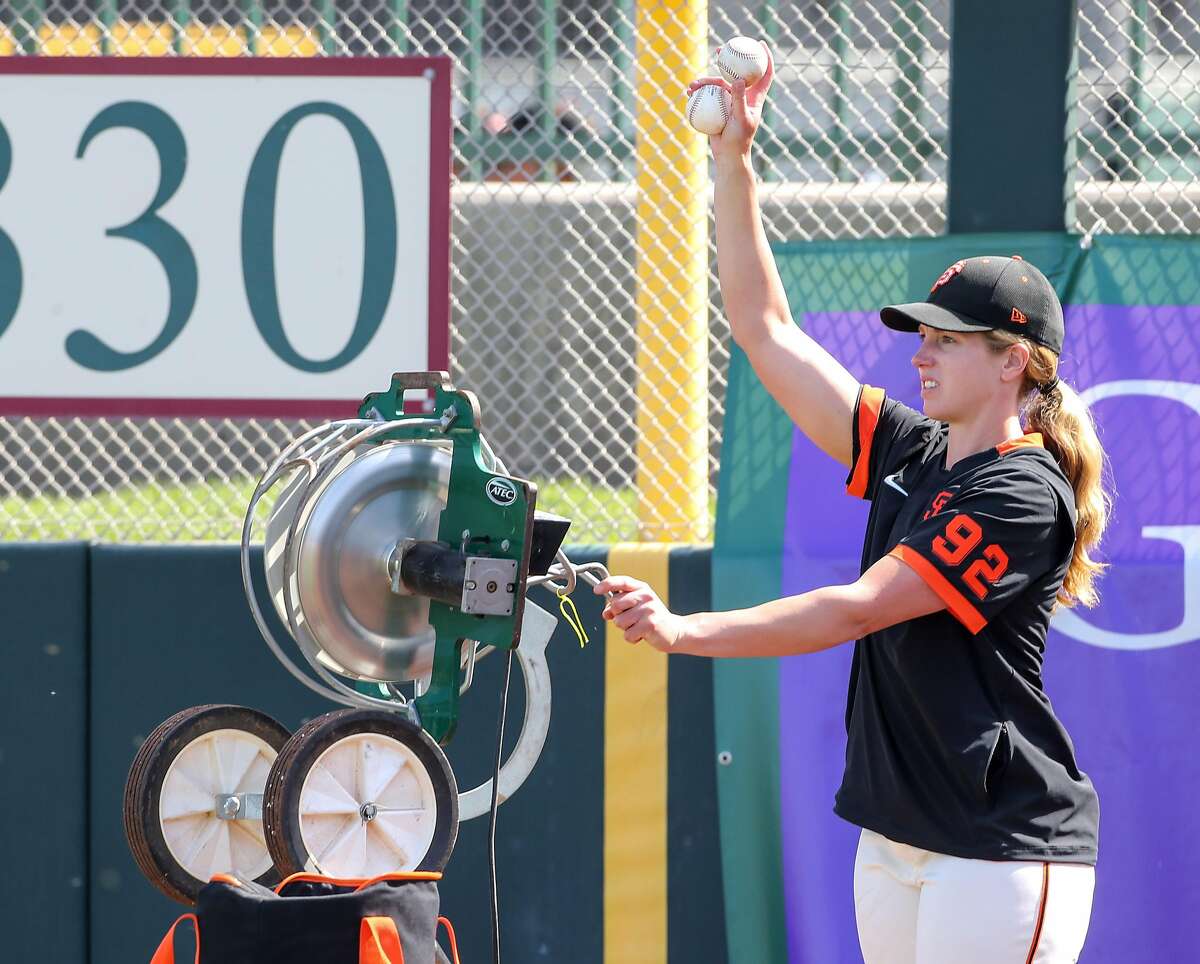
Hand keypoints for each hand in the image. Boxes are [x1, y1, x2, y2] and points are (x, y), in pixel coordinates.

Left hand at [594, 575, 686, 651]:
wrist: (675, 631)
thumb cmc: (651, 618)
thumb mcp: (636, 608)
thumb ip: (620, 607)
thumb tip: (605, 613)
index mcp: (642, 588)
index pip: (622, 582)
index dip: (607, 584)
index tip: (596, 590)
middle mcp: (646, 596)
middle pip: (615, 604)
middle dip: (617, 615)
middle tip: (631, 619)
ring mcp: (648, 610)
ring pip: (619, 622)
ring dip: (625, 628)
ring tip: (639, 627)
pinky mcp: (650, 625)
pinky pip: (627, 634)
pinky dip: (632, 638)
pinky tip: (643, 635)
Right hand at [686, 40, 774, 162]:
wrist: (728, 156)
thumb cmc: (739, 140)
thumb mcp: (741, 119)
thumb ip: (740, 99)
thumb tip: (740, 80)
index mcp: (754, 97)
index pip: (764, 73)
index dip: (765, 57)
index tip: (760, 43)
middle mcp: (742, 96)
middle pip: (737, 72)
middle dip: (728, 59)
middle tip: (719, 50)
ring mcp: (729, 101)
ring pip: (717, 84)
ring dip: (704, 82)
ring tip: (692, 85)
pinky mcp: (717, 108)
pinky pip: (707, 97)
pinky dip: (698, 94)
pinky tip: (688, 93)